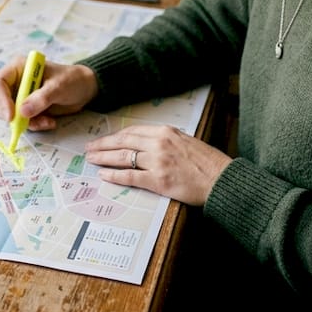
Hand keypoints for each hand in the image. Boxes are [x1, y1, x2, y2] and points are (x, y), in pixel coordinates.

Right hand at [0, 57, 97, 131]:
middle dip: (12, 115)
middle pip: (0, 101)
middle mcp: (16, 82)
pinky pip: (23, 121)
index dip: (1, 99)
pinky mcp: (28, 109)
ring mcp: (21, 96)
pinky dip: (35, 125)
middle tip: (26, 123)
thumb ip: (40, 99)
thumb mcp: (58, 87)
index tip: (11, 116)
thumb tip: (22, 112)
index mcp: (19, 68)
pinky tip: (50, 122)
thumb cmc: (71, 80)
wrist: (85, 89)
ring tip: (47, 121)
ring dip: (27, 122)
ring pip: (11, 114)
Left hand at [85, 125, 231, 205]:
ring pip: (123, 157)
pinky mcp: (159, 180)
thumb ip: (166, 141)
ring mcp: (158, 162)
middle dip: (103, 145)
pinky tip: (104, 174)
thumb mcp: (186, 141)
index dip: (115, 136)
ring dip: (104, 158)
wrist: (222, 180)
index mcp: (166, 132)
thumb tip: (148, 144)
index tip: (104, 140)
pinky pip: (130, 176)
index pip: (133, 131)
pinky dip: (114, 175)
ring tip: (91, 160)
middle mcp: (159, 143)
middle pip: (123, 141)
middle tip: (89, 149)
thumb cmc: (208, 163)